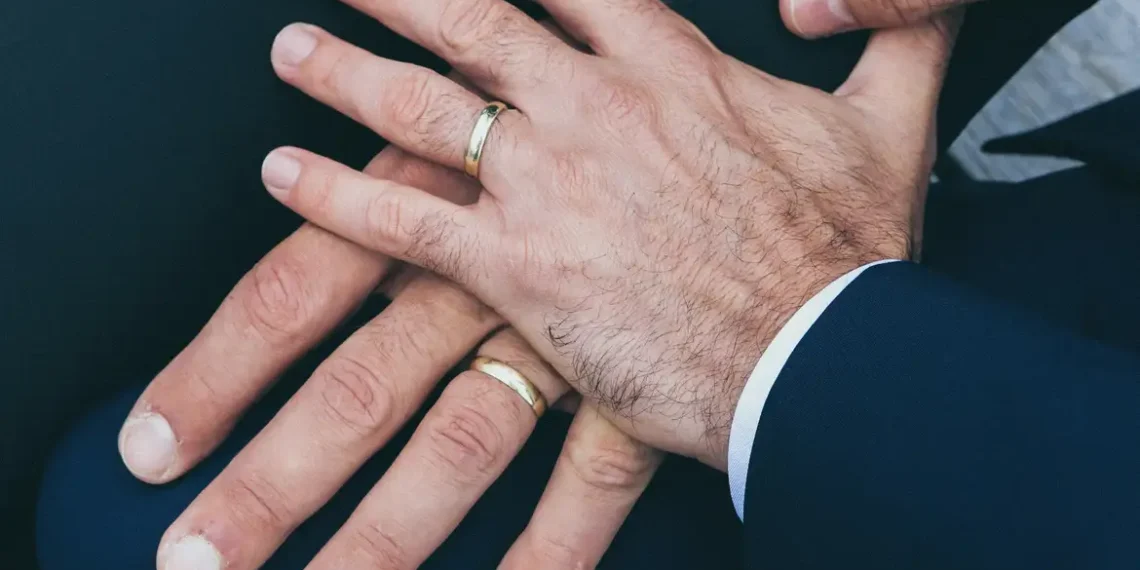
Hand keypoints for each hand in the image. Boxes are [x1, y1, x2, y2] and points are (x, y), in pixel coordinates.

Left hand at [119, 145, 662, 569]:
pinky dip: (551, 549)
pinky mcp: (638, 383)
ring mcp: (564, 341)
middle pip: (357, 393)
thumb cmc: (616, 108)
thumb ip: (423, 134)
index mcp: (436, 199)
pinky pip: (589, 481)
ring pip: (458, 448)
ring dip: (382, 535)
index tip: (151, 445)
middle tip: (195, 555)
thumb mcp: (497, 97)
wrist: (737, 162)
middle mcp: (485, 278)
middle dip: (271, 483)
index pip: (294, 290)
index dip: (213, 373)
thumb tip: (332, 161)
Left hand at [260, 0, 953, 468]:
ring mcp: (550, 184)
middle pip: (470, 19)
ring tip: (291, 51)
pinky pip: (402, 220)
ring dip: (342, 74)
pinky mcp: (520, 269)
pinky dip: (333, 192)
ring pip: (418, 107)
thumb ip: (897, 23)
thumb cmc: (847, 256)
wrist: (818, 364)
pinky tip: (285, 174)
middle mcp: (595, 108)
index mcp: (670, 68)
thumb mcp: (893, 119)